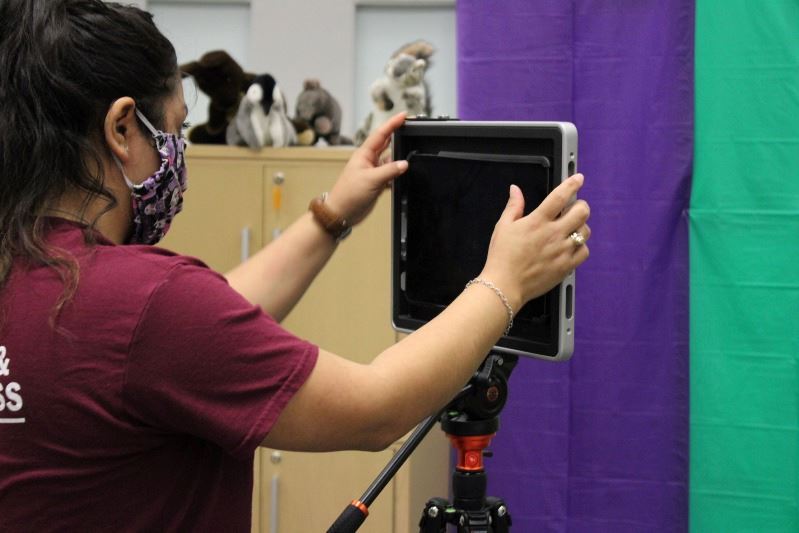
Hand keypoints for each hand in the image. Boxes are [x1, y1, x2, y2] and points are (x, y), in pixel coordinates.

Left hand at [326, 112, 408, 225]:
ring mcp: (373, 172)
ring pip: (390, 161)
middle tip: (411, 128)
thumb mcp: (371, 180)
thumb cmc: (349, 194)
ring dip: (399, 158)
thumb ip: (390, 171)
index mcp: (364, 154)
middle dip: (398, 136)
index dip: (392, 124)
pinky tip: (405, 174)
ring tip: (412, 151)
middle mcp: (369, 161)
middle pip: (386, 144)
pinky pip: (391, 175)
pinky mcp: (377, 184)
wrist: (341, 213)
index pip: (381, 134)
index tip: (404, 115)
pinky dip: (398, 174)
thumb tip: (405, 163)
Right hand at [479, 174, 590, 310]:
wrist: (505, 285)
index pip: (560, 196)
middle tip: (576, 207)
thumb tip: (515, 189)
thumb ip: (513, 206)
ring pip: (585, 231)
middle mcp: (553, 234)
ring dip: (581, 226)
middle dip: (581, 205)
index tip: (578, 178)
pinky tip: (572, 246)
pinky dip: (581, 246)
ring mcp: (562, 251)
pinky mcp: (566, 266)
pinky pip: (584, 251)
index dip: (572, 184)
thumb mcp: (503, 227)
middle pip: (581, 212)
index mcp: (538, 221)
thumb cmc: (502, 257)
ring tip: (572, 228)